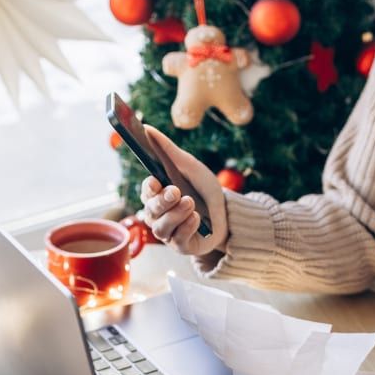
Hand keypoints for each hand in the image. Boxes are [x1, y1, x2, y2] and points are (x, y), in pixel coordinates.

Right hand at [137, 125, 228, 255]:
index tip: (155, 181)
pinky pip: (178, 240)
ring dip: (176, 214)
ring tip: (191, 203)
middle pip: (150, 210)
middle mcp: (159, 215)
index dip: (148, 188)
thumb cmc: (203, 190)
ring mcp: (169, 232)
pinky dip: (187, 227)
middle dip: (162, 201)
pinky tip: (197, 219)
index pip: (145, 192)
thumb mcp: (189, 166)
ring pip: (161, 227)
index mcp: (157, 194)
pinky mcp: (181, 245)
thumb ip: (167, 150)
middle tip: (176, 191)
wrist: (229, 213)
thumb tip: (148, 129)